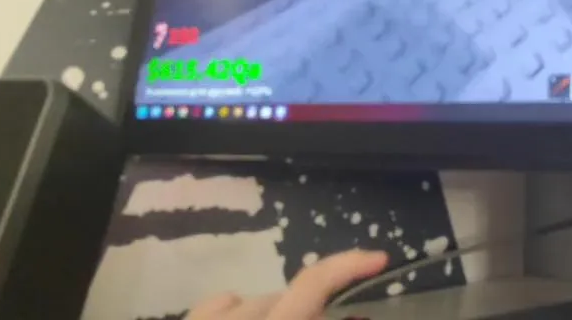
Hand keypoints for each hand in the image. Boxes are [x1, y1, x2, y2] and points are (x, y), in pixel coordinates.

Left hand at [186, 249, 387, 319]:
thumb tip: (355, 316)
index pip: (313, 283)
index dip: (348, 266)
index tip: (379, 259)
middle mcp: (240, 313)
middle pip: (284, 298)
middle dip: (305, 312)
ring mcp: (210, 316)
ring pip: (253, 302)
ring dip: (273, 316)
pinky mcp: (192, 319)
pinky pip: (220, 303)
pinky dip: (236, 312)